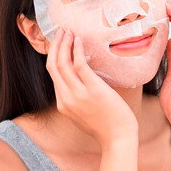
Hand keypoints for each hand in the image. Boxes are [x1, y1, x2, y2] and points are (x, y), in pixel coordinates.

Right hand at [45, 28, 138, 146]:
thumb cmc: (107, 126)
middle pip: (53, 66)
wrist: (118, 139)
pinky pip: (80, 64)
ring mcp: (78, 95)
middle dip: (55, 46)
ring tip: (68, 32)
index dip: (53, 56)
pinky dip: (77, 50)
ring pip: (62, 63)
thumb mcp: (84, 114)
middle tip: (60, 32)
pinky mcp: (93, 90)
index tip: (58, 44)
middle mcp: (66, 98)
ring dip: (64, 44)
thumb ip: (77, 100)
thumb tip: (80, 84)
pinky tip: (79, 41)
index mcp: (63, 104)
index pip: (52, 75)